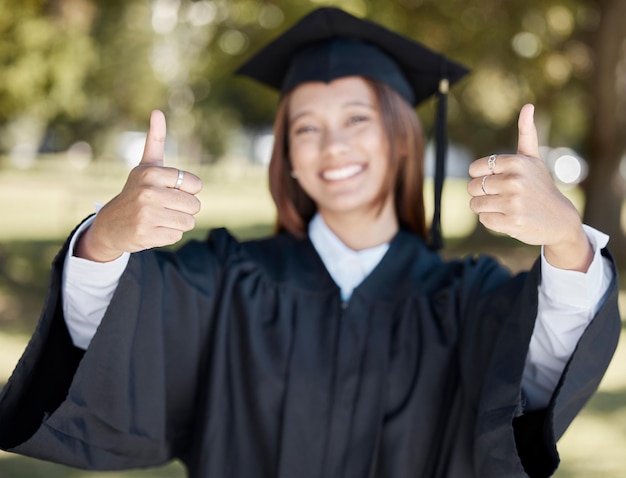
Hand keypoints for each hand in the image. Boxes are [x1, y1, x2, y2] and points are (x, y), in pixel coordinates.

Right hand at [75, 110, 202, 261]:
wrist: (110, 225)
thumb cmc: (136, 192)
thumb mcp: (145, 166)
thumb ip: (155, 140)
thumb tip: (157, 112)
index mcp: (151, 173)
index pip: (196, 185)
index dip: (188, 190)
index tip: (170, 190)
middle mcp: (147, 192)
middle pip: (195, 206)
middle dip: (184, 209)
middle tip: (164, 207)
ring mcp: (146, 215)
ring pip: (188, 222)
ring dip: (178, 222)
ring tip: (159, 218)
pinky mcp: (146, 235)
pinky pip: (176, 236)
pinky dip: (168, 235)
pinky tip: (153, 229)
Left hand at [467, 104, 591, 270]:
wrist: (560, 219)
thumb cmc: (540, 187)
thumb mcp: (534, 159)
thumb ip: (527, 134)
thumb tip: (528, 106)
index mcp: (516, 163)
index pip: (475, 169)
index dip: (482, 177)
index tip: (497, 180)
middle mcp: (515, 181)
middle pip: (472, 187)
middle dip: (482, 193)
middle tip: (501, 196)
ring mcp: (513, 203)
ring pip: (475, 205)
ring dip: (485, 208)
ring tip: (504, 207)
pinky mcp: (512, 222)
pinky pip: (483, 220)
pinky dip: (492, 221)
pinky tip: (508, 218)